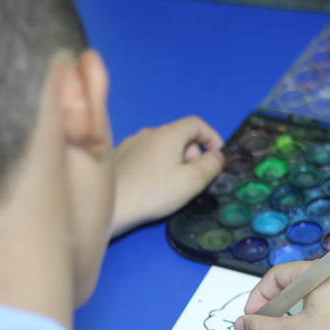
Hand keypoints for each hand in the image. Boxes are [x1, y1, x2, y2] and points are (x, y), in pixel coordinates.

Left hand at [111, 116, 223, 236]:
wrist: (112, 206)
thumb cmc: (153, 193)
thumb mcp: (193, 181)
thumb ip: (211, 165)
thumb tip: (217, 156)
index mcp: (168, 134)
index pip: (196, 124)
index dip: (211, 137)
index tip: (217, 155)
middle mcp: (148, 133)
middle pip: (179, 136)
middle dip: (192, 155)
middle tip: (193, 179)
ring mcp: (131, 144)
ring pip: (161, 147)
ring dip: (173, 161)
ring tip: (171, 186)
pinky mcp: (119, 157)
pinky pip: (145, 156)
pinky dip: (155, 166)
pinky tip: (151, 187)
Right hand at [233, 263, 329, 329]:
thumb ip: (262, 329)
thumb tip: (240, 325)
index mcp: (319, 273)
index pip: (278, 276)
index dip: (259, 296)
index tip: (251, 318)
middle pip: (296, 280)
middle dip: (276, 300)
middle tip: (267, 322)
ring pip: (317, 285)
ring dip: (299, 301)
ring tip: (291, 319)